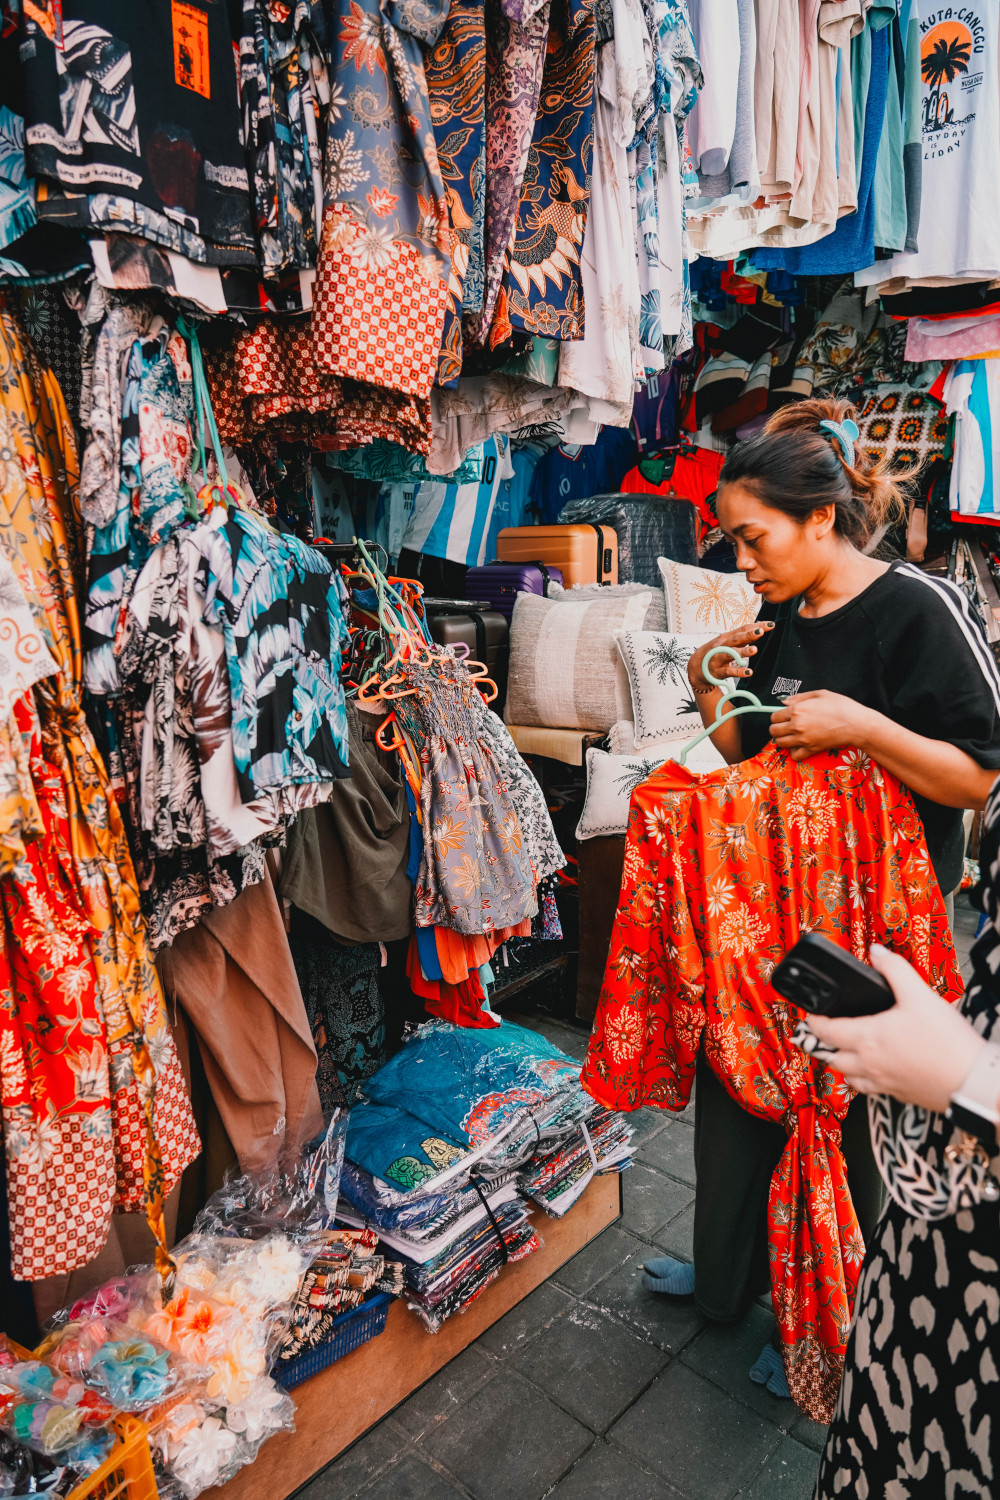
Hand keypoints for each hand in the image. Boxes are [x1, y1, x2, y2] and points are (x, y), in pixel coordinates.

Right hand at [688, 621, 774, 690]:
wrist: (696, 666)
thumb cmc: (716, 652)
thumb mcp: (728, 642)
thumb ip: (743, 637)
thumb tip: (761, 628)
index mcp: (728, 637)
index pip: (743, 629)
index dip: (757, 626)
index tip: (771, 624)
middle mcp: (723, 645)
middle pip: (736, 639)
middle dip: (748, 635)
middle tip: (761, 632)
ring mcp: (719, 658)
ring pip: (731, 653)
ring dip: (743, 652)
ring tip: (754, 650)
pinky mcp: (717, 671)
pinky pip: (729, 671)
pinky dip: (738, 672)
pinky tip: (748, 672)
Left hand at [768, 690, 873, 760]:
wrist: (856, 724)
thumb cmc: (841, 706)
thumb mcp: (820, 694)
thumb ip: (799, 697)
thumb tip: (785, 702)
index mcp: (797, 710)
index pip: (774, 716)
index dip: (777, 716)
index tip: (783, 717)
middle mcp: (796, 725)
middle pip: (773, 730)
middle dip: (777, 728)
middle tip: (785, 726)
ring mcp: (803, 739)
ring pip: (780, 743)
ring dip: (783, 739)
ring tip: (791, 736)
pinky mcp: (811, 749)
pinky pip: (794, 755)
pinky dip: (794, 752)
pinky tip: (799, 746)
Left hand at [805, 945, 982, 1112]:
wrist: (972, 1082)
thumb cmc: (947, 1043)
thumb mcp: (920, 995)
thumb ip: (895, 970)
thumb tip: (877, 954)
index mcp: (867, 1038)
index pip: (826, 1030)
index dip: (814, 1020)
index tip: (811, 1014)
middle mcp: (869, 1064)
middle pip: (831, 1056)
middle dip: (822, 1043)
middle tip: (822, 1031)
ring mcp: (882, 1082)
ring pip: (848, 1076)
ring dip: (841, 1063)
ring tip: (843, 1050)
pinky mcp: (898, 1094)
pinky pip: (869, 1089)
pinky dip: (862, 1079)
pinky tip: (874, 1068)